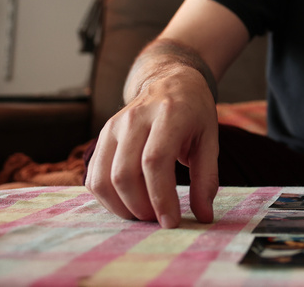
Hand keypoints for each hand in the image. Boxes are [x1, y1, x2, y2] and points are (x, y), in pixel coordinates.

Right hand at [84, 62, 219, 228]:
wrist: (170, 81)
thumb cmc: (194, 113)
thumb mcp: (210, 139)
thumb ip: (207, 177)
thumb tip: (203, 216)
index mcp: (168, 114)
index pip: (154, 161)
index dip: (161, 197)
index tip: (172, 222)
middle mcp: (135, 118)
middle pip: (124, 174)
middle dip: (140, 207)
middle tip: (158, 219)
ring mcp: (113, 126)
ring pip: (103, 178)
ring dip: (121, 207)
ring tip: (143, 214)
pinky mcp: (102, 136)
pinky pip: (93, 177)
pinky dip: (107, 199)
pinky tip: (128, 203)